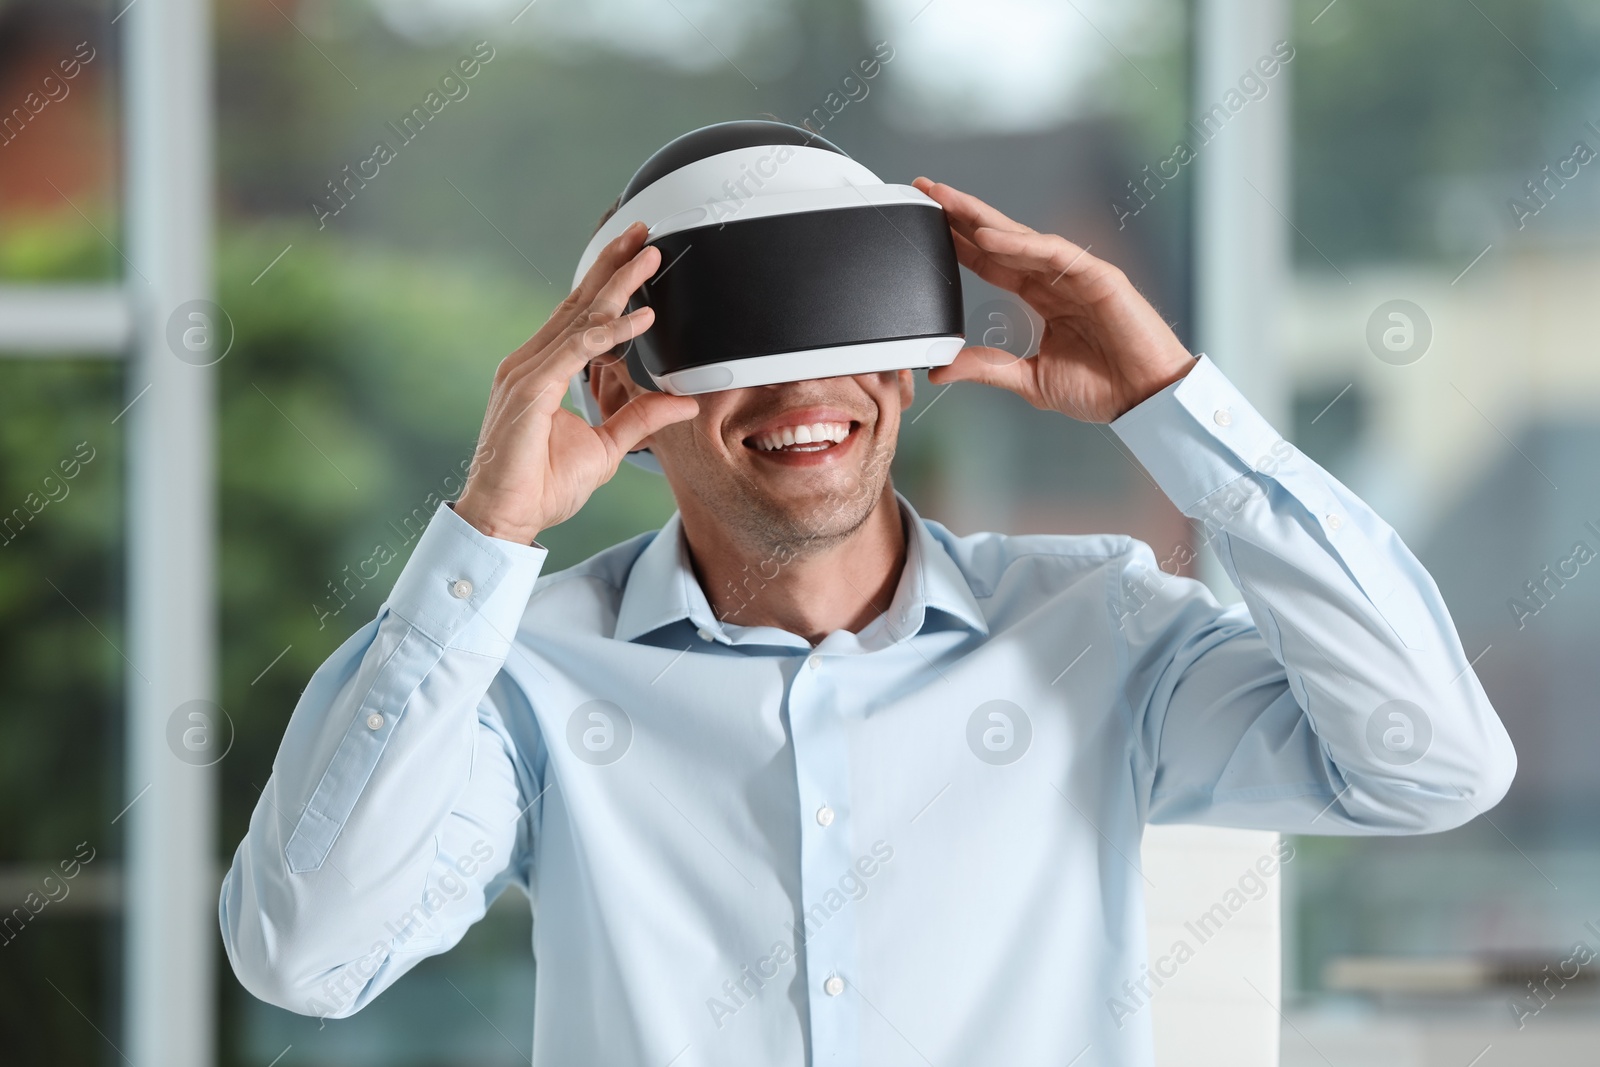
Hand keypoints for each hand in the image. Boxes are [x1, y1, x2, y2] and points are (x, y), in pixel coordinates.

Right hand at [453, 221, 698, 543]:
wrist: (507, 516)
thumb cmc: (541, 485)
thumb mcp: (607, 447)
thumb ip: (639, 418)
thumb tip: (683, 402)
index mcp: (543, 368)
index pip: (581, 316)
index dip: (608, 282)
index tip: (636, 255)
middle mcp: (531, 361)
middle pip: (579, 302)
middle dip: (613, 264)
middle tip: (644, 232)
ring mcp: (527, 371)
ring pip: (581, 318)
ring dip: (618, 285)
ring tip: (650, 257)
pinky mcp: (530, 389)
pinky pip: (577, 352)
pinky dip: (610, 333)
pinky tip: (640, 318)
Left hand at [912, 177, 1194, 422]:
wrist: (1146, 402)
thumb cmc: (1102, 389)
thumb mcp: (1030, 380)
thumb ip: (986, 369)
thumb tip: (940, 368)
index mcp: (1042, 297)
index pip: (992, 261)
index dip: (960, 241)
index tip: (928, 224)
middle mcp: (1056, 279)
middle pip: (1001, 237)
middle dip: (963, 213)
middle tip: (926, 190)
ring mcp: (1077, 274)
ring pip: (1022, 237)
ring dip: (983, 218)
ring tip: (946, 202)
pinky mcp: (1099, 278)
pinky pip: (1053, 254)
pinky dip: (1019, 243)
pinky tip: (987, 236)